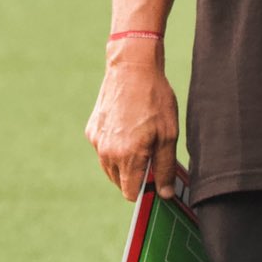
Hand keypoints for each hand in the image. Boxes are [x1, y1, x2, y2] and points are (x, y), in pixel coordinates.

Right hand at [85, 41, 179, 199]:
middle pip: (119, 182)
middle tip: (150, 156)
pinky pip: (103, 150)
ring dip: (123, 163)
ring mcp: (97, 141)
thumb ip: (165, 168)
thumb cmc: (155, 99)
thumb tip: (164, 194)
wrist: (132, 67)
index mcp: (128, 156)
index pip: (130, 193)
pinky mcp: (92, 129)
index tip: (155, 180)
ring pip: (109, 167)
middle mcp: (108, 152)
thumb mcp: (168, 135)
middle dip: (134, 176)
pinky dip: (113, 147)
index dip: (144, 190)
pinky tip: (127, 129)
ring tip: (140, 141)